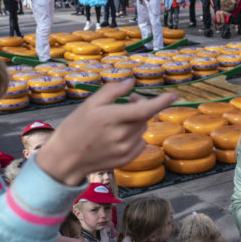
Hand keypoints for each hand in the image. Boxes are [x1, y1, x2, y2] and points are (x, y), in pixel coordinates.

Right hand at [36, 80, 176, 185]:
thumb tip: (131, 82)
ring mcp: (125, 149)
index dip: (161, 102)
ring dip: (137, 122)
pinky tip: (119, 136)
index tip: (174, 96)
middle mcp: (121, 135)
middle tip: (127, 102)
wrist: (66, 158)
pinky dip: (135, 136)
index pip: (144, 109)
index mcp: (111, 118)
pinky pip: (141, 142)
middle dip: (140, 107)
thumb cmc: (76, 127)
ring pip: (143, 128)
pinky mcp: (127, 159)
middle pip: (144, 117)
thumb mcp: (90, 104)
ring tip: (118, 121)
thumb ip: (113, 90)